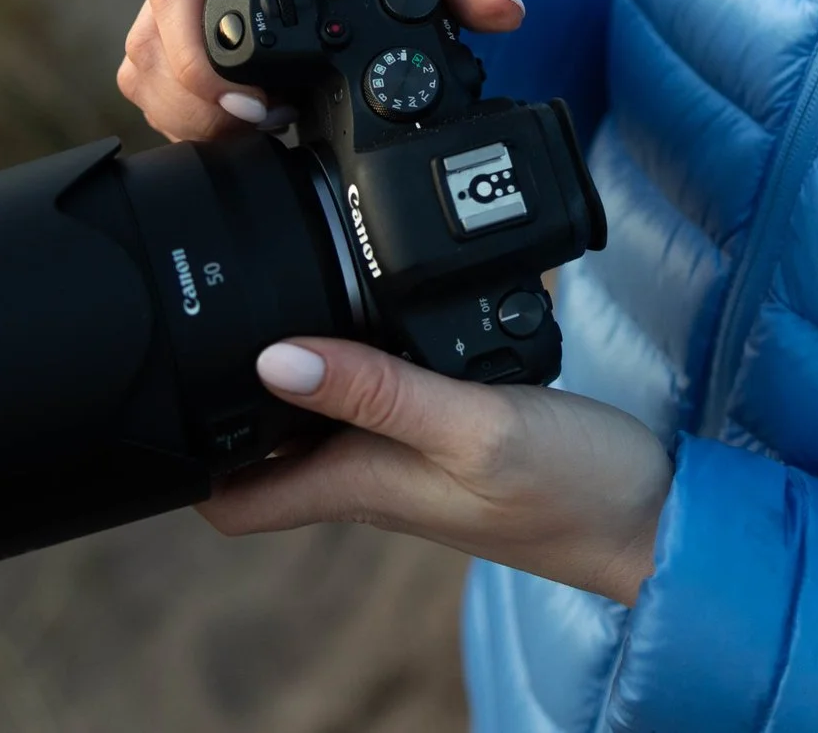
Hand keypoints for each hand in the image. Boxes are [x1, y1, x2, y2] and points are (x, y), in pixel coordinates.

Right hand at [118, 0, 525, 140]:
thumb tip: (503, 9)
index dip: (192, 43)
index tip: (241, 98)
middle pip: (153, 28)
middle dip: (192, 94)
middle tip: (258, 126)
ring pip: (144, 60)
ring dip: (185, 110)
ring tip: (258, 130)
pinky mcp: (191, 31)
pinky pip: (154, 79)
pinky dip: (185, 114)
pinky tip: (242, 132)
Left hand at [202, 337, 670, 605]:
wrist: (657, 519)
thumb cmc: (574, 488)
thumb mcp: (472, 424)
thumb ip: (378, 388)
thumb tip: (271, 359)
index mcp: (360, 482)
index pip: (231, 498)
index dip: (181, 451)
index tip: (159, 382)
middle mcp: (375, 475)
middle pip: (268, 449)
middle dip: (229, 395)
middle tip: (209, 312)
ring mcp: (415, 459)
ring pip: (323, 420)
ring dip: (296, 373)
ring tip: (279, 297)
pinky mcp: (457, 437)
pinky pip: (382, 404)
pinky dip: (364, 364)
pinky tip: (380, 319)